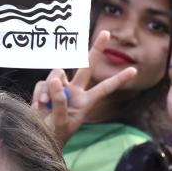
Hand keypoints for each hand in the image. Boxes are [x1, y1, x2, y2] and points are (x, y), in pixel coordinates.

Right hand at [31, 31, 137, 147]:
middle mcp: (75, 91)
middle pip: (87, 66)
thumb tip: (55, 80)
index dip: (118, 79)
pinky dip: (39, 93)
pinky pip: (42, 83)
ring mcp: (59, 89)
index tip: (134, 70)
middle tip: (106, 32)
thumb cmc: (55, 134)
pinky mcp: (45, 89)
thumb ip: (60, 101)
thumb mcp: (61, 122)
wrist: (38, 138)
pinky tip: (39, 106)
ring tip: (45, 105)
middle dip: (96, 49)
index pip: (105, 88)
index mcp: (85, 102)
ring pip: (57, 73)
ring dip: (49, 88)